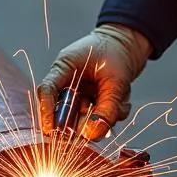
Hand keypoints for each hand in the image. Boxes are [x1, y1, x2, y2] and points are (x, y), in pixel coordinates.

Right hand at [37, 24, 151, 140]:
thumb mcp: (116, 81)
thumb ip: (106, 109)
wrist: (131, 43)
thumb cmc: (119, 52)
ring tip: (121, 102)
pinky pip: (98, 115)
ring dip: (104, 116)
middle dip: (84, 120)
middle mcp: (69, 81)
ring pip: (84, 117)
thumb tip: (93, 134)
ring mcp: (81, 91)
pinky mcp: (92, 99)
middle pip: (65, 111)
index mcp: (66, 66)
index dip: (46, 111)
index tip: (50, 130)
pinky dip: (112, 113)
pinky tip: (123, 101)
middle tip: (99, 123)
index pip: (48, 90)